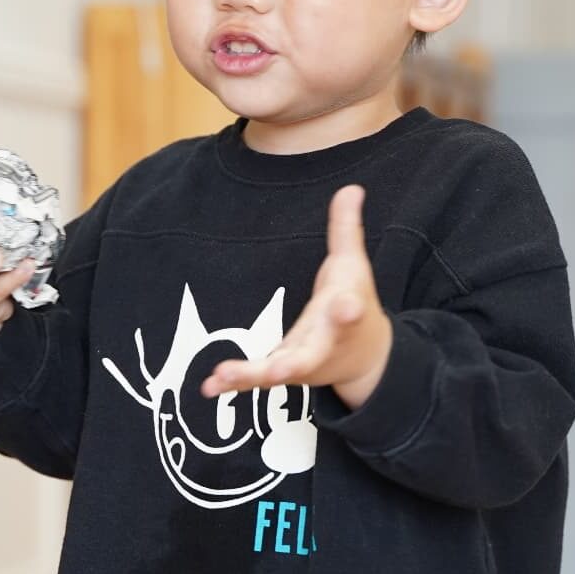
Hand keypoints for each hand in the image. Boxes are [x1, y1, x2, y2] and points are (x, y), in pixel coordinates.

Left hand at [202, 184, 392, 410]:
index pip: (349, 311)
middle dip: (292, 365)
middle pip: (308, 357)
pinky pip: (254, 380)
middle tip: (277, 372)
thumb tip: (352, 187)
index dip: (348, 309)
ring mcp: (301, 364)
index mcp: (345, 314)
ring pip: (277, 373)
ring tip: (224, 375)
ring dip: (251, 376)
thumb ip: (346, 229)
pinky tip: (209, 386)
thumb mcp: (353, 265)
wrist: (365, 358)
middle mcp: (324, 344)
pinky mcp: (282, 373)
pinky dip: (233, 383)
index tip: (346, 308)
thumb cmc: (354, 301)